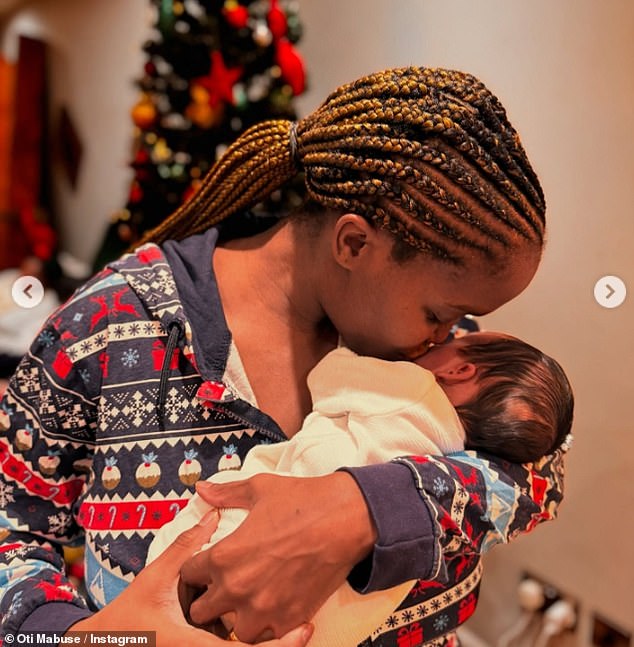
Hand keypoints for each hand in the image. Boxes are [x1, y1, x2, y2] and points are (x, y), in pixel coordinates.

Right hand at [69, 509, 312, 646]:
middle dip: (274, 639)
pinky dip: (248, 639)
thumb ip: (186, 548)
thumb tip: (213, 514)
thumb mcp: (156, 578)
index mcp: (194, 642)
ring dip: (259, 638)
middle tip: (300, 624)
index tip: (304, 629)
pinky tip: (258, 627)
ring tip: (286, 625)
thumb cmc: (127, 617)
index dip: (280, 643)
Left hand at [179, 472, 376, 641]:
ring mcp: (264, 608)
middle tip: (222, 586)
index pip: (188, 575)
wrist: (345, 518)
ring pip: (232, 630)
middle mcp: (238, 587)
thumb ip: (226, 493)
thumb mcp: (259, 489)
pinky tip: (272, 606)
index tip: (206, 565)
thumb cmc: (302, 501)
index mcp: (225, 556)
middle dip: (208, 598)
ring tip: (247, 600)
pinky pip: (265, 637)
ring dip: (236, 616)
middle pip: (201, 611)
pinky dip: (265, 625)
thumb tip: (203, 490)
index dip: (195, 568)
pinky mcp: (290, 619)